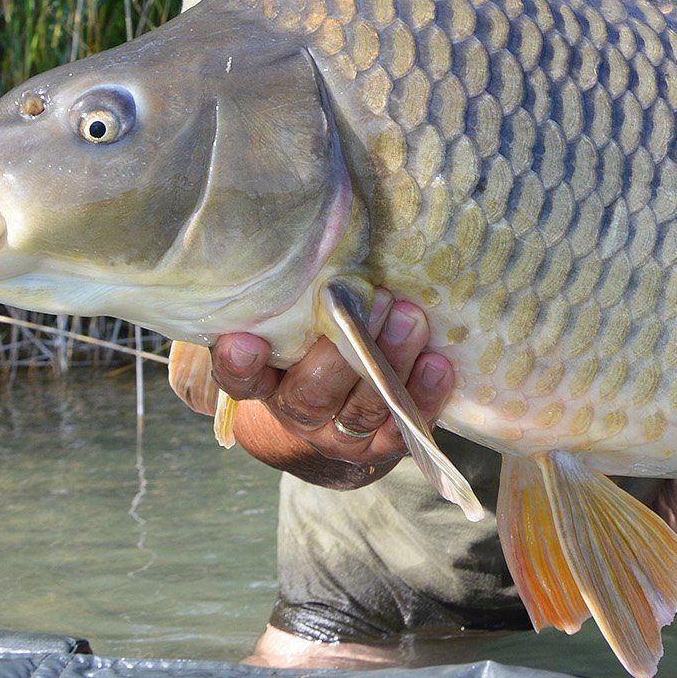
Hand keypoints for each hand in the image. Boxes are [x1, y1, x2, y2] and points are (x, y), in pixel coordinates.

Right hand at [209, 289, 454, 487]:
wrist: (340, 407)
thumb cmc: (320, 339)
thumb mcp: (302, 318)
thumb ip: (303, 295)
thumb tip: (326, 231)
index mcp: (267, 381)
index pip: (242, 380)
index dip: (239, 364)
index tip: (246, 339)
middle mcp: (297, 412)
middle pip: (311, 394)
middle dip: (345, 349)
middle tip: (378, 299)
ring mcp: (340, 434)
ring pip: (361, 409)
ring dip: (390, 362)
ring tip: (413, 320)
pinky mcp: (382, 446)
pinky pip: (402, 427)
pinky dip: (423, 394)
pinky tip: (437, 363)